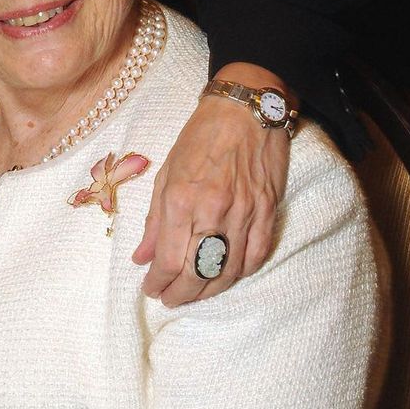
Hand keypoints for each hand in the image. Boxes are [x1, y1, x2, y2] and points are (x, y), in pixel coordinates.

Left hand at [132, 63, 288, 306]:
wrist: (244, 109)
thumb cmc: (200, 136)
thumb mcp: (167, 172)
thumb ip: (154, 220)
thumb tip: (141, 258)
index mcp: (181, 199)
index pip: (168, 259)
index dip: (158, 282)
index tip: (151, 289)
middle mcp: (212, 210)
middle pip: (197, 273)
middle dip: (181, 294)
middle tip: (170, 299)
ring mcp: (244, 213)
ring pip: (228, 271)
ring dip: (209, 290)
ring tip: (194, 293)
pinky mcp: (268, 211)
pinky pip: (257, 256)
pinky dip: (241, 273)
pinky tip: (227, 276)